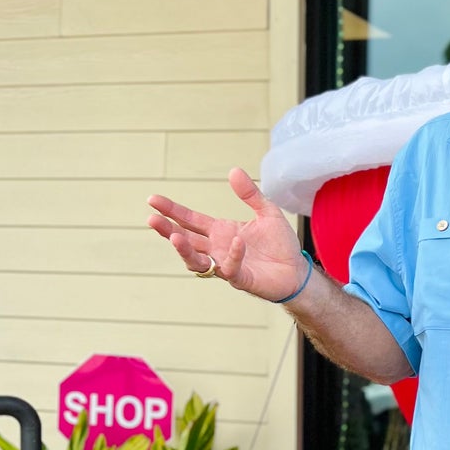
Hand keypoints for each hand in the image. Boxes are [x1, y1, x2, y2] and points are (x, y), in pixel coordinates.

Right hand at [146, 168, 306, 301]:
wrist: (297, 271)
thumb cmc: (280, 245)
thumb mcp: (267, 212)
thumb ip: (250, 194)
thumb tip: (234, 170)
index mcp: (220, 231)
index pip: (190, 220)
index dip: (172, 210)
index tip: (152, 200)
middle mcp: (217, 249)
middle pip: (185, 240)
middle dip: (167, 230)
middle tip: (152, 219)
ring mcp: (226, 264)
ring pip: (196, 261)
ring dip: (185, 250)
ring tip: (175, 237)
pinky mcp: (241, 278)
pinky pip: (230, 268)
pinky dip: (232, 255)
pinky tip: (237, 241)